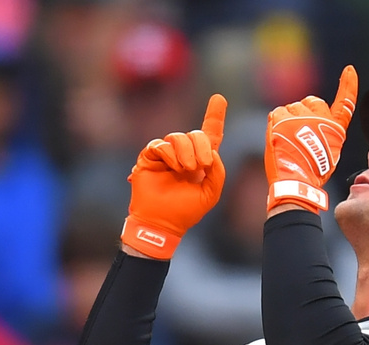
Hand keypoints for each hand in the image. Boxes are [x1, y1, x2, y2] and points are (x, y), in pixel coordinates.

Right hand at [122, 94, 227, 258]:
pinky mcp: (150, 156)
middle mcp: (183, 154)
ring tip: (186, 170)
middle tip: (201, 167)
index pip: (209, 135)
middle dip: (201, 146)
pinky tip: (173, 168)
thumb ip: (218, 172)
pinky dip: (170, 155)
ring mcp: (166, 154)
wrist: (162, 223)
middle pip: (196, 133)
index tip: (219, 98)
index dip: (214, 116)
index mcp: (200, 162)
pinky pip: (161, 145)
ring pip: (178, 136)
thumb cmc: (185, 212)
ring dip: (186, 152)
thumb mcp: (211, 194)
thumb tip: (212, 152)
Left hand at [264, 65, 357, 212]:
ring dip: (287, 120)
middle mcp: (321, 119)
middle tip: (298, 134)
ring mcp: (301, 117)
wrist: (296, 183)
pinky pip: (276, 113)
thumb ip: (325, 134)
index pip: (345, 103)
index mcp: (335, 129)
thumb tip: (312, 124)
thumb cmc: (312, 173)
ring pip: (291, 108)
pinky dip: (274, 123)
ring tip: (287, 141)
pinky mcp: (283, 119)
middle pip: (311, 101)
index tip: (349, 70)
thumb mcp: (329, 153)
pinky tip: (278, 138)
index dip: (348, 85)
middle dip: (304, 112)